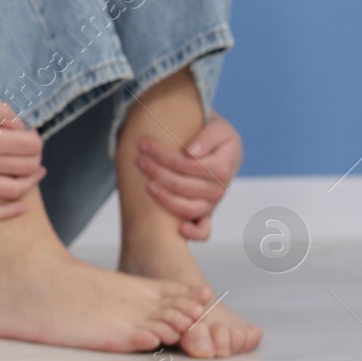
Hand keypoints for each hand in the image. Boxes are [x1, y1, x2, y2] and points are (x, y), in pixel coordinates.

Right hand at [0, 94, 44, 219]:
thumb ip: (0, 111)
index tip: (28, 134)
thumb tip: (22, 127)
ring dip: (30, 182)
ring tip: (33, 173)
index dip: (36, 138)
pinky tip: (20, 206)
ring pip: (15, 190)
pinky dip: (8, 213)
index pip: (32, 146)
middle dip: (35, 157)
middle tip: (29, 150)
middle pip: (28, 167)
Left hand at [135, 110, 242, 239]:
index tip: (142, 144)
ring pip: (188, 208)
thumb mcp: (217, 127)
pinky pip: (204, 230)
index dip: (163, 155)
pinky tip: (179, 229)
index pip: (188, 165)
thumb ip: (207, 136)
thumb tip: (191, 152)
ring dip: (163, 198)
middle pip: (182, 186)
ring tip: (146, 184)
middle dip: (156, 172)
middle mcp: (219, 188)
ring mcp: (212, 203)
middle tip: (138, 159)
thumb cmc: (215, 135)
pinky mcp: (206, 213)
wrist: (222, 148)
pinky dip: (195, 233)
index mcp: (223, 166)